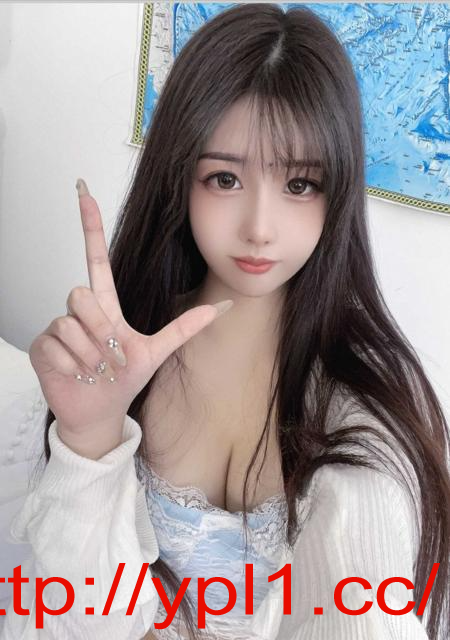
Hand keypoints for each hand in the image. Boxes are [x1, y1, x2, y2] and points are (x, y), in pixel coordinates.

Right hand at [29, 179, 231, 457]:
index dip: (91, 226)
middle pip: (80, 292)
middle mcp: (80, 311)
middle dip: (100, 329)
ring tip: (96, 369)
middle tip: (111, 356)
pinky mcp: (42, 346)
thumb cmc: (126, 378)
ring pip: (70, 323)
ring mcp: (59, 327)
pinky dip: (73, 366)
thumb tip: (224, 305)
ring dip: (90, 353)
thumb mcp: (158, 351)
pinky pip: (56, 345)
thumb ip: (186, 326)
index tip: (83, 191)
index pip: (96, 258)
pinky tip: (78, 374)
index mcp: (106, 305)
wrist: (100, 410)